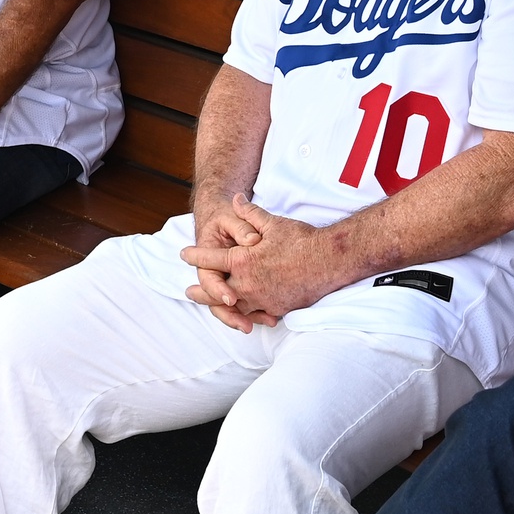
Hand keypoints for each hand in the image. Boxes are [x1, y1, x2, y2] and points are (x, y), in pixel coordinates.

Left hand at [181, 194, 333, 331]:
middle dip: (201, 292)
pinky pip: (256, 314)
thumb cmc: (301, 240)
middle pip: (216, 291)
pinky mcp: (277, 309)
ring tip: (214, 306)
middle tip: (189, 293)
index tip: (184, 254)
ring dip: (221, 307)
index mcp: (243, 261)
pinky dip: (247, 314)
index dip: (196, 256)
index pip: (211, 259)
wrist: (329, 261)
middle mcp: (248, 284)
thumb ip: (249, 213)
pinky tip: (243, 314)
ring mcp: (262, 299)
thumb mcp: (272, 223)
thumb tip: (236, 199)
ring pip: (234, 307)